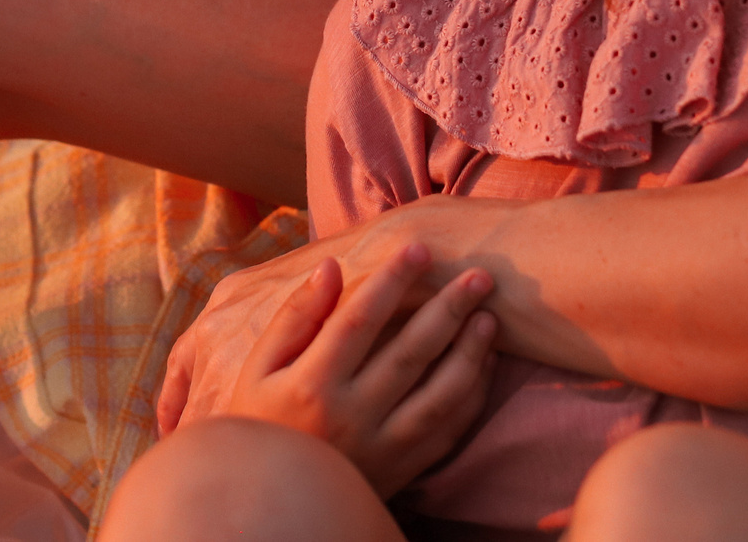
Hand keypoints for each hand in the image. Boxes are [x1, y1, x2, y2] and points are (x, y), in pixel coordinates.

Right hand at [164, 245, 498, 497]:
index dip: (392, 280)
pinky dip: (471, 396)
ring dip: (471, 353)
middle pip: (411, 352)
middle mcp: (352, 415)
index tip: (420, 249)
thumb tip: (332, 268)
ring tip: (490, 317)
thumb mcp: (258, 369)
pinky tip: (483, 364)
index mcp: (312, 384)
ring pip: (440, 394)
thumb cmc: (259, 421)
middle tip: (480, 276)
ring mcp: (383, 447)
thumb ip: (294, 317)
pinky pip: (448, 431)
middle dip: (449, 309)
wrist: (271, 499)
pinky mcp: (403, 470)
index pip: (360, 320)